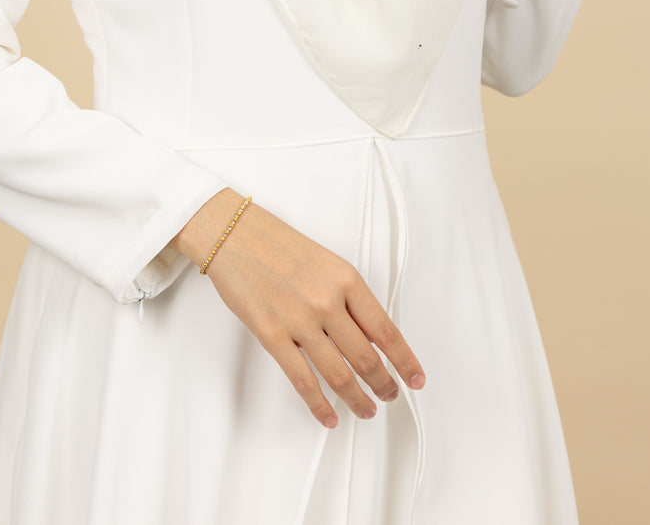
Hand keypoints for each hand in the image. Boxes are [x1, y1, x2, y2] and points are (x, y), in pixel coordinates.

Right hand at [169, 188, 424, 427]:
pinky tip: (329, 416)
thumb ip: (348, 298)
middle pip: (366, 357)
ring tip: (367, 410)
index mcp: (346, 278)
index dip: (404, 360)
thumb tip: (371, 337)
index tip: (415, 378)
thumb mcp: (326, 262)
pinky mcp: (272, 335)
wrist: (234, 234)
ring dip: (357, 398)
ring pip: (339, 374)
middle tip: (390, 396)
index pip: (385, 329)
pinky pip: (303, 380)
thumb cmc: (279, 244)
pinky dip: (319, 404)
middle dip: (383, 383)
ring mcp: (299, 320)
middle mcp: (327, 301)